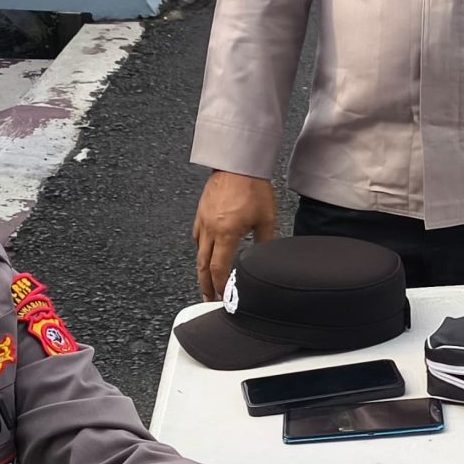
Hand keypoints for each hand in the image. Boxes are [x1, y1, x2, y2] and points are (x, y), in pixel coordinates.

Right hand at [195, 171, 277, 299]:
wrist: (237, 163)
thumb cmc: (252, 186)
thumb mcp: (266, 218)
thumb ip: (266, 242)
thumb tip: (267, 259)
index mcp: (226, 234)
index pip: (219, 269)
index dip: (221, 286)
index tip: (224, 298)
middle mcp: (210, 230)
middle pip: (203, 266)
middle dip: (206, 286)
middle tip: (208, 300)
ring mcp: (203, 221)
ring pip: (198, 253)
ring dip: (201, 270)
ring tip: (205, 282)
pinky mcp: (201, 213)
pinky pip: (196, 237)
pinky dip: (200, 250)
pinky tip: (204, 253)